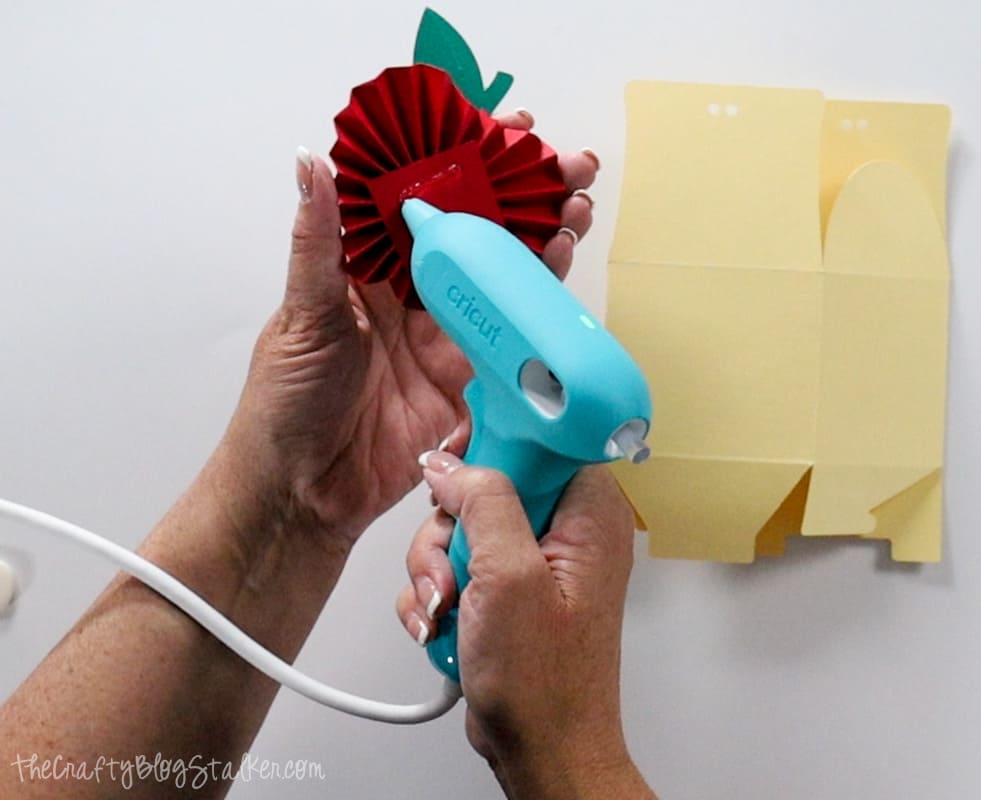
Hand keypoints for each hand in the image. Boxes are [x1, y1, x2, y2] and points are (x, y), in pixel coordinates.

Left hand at [218, 112, 597, 543]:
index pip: (424, 201)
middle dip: (523, 196)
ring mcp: (445, 337)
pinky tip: (563, 268)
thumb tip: (312, 163)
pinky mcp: (470, 380)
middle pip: (477, 233)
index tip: (506, 131)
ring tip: (576, 206)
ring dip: (542, 241)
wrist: (304, 494)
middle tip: (565, 164)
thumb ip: (319, 243)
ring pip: (502, 278)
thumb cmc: (284, 404)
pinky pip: (512, 336)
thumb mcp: (302, 315)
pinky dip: (540, 303)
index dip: (465, 163)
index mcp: (368, 269)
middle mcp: (412, 296)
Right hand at [398, 458, 654, 798]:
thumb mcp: (509, 579)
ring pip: (461, 526)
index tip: (458, 456)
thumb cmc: (546, 684)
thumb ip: (484, 504)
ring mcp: (533, 560)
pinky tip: (444, 625)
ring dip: (436, 567)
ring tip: (450, 608)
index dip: (494, 440)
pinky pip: (454, 563)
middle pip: (486, 482)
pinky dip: (437, 593)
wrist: (541, 749)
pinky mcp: (506, 587)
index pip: (542, 436)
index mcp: (588, 513)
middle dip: (452, 528)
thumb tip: (452, 464)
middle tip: (456, 567)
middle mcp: (566, 530)